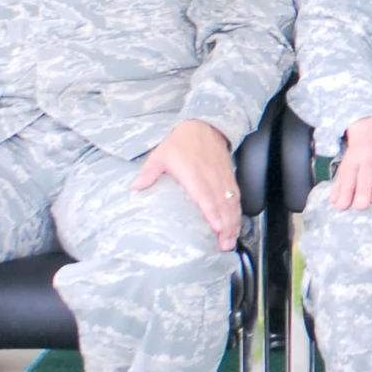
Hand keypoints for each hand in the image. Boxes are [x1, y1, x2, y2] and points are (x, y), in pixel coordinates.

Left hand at [134, 119, 242, 249]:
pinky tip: (236, 224)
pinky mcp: (229, 176)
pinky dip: (237, 211)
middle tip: (225, 244)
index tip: (217, 228)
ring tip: (231, 239)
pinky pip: (235, 196)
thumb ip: (149, 172)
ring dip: (233, 221)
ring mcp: (222, 177)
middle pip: (222, 203)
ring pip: (231, 202)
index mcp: (193, 172)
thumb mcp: (160, 154)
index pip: (205, 195)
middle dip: (226, 225)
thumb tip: (135, 187)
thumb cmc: (180, 142)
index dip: (213, 212)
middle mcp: (211, 176)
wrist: (203, 126)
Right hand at [331, 114, 371, 210]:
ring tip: (342, 206)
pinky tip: (332, 199)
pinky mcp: (345, 161)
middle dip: (362, 190)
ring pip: (349, 174)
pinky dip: (335, 187)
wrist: (371, 126)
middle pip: (365, 173)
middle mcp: (370, 153)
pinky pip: (340, 174)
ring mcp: (355, 156)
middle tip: (360, 206)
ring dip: (345, 190)